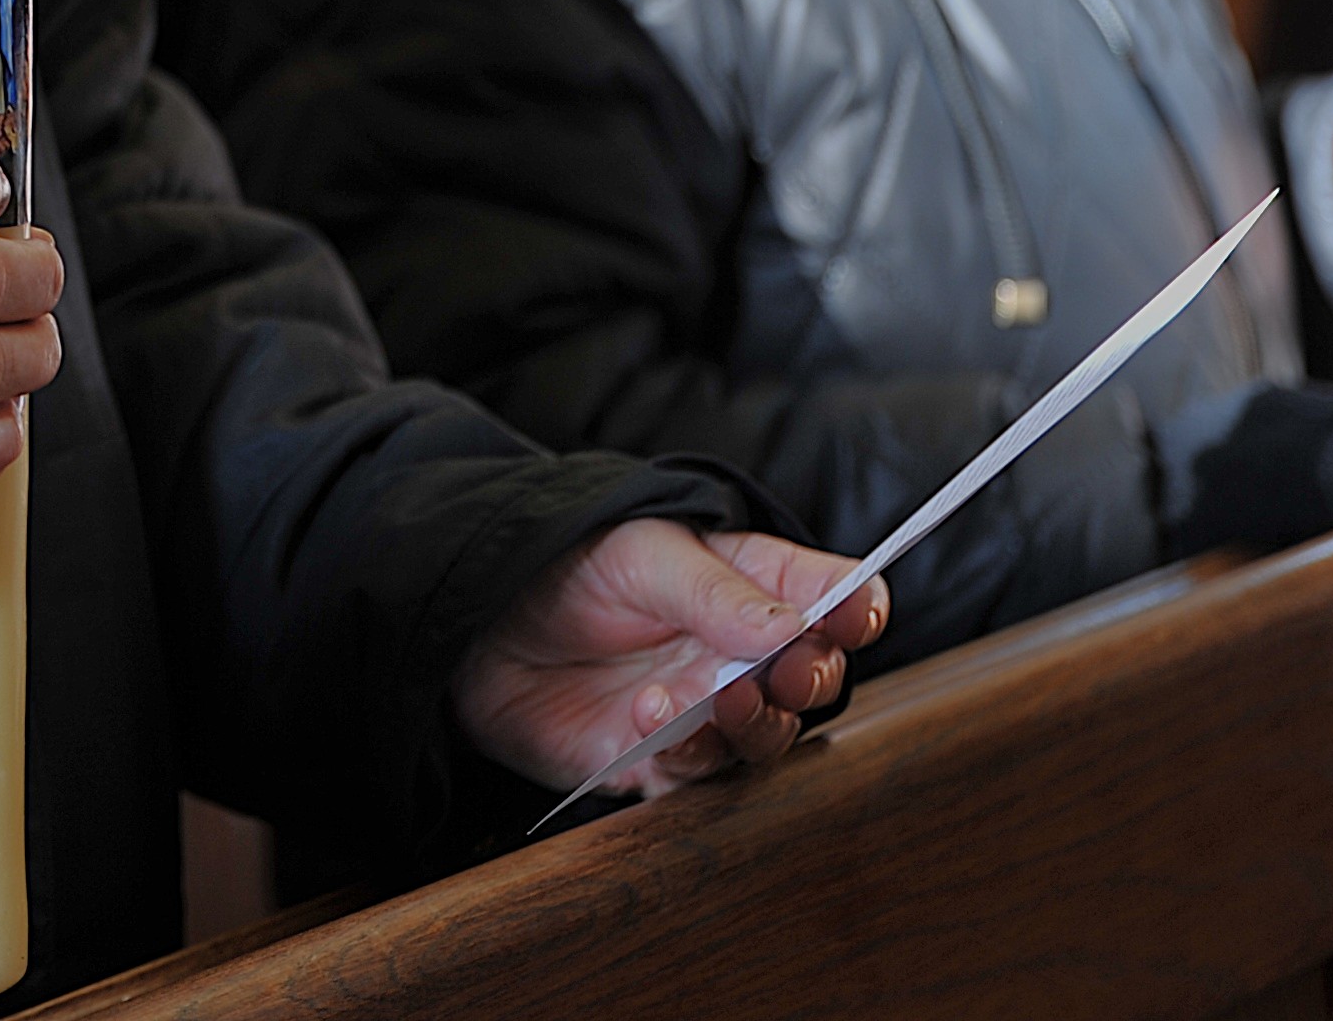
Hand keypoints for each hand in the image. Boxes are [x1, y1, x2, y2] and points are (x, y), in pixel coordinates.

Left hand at [450, 521, 888, 801]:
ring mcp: (702, 712)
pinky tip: (648, 714)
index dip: (856, 607)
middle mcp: (739, 655)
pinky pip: (691, 778)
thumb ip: (715, 592)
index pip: (833, 598)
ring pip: (764, 738)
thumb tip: (796, 628)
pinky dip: (682, 755)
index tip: (854, 613)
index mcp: (753, 585)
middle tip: (788, 666)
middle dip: (811, 675)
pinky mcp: (653, 763)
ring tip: (721, 694)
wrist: (476, 616)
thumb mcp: (641, 553)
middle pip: (813, 679)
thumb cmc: (567, 565)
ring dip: (755, 722)